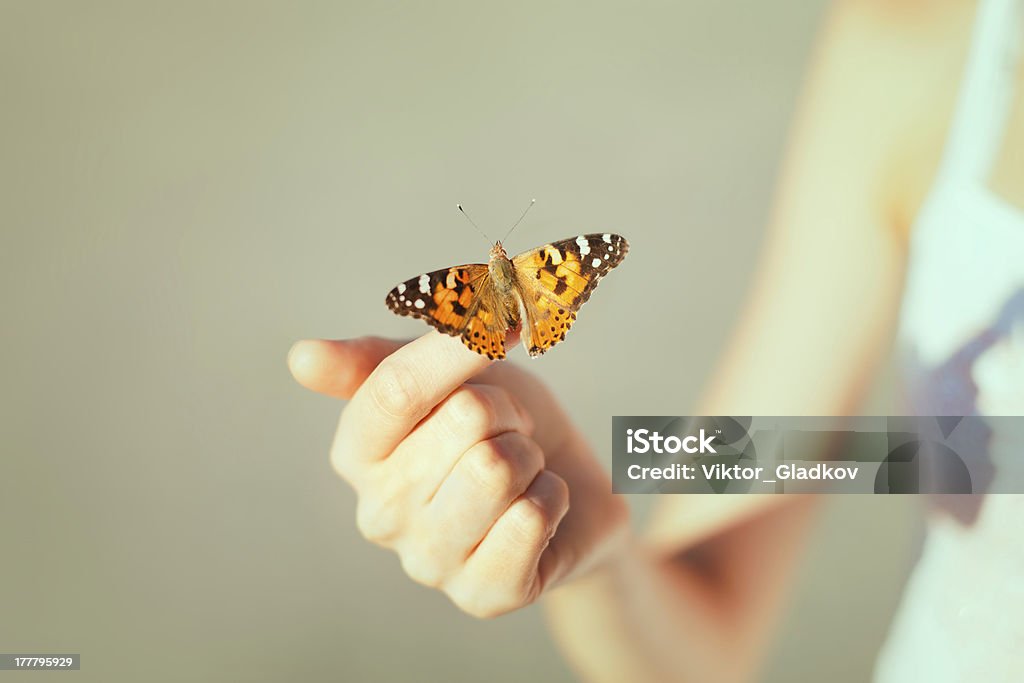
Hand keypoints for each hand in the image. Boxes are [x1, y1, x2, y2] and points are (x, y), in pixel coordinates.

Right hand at [288, 332, 628, 617]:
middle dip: (507, 413)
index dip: (457, 350)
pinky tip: (538, 510)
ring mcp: (427, 561)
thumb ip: (381, 360)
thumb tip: (301, 357)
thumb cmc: (501, 424)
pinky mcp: (482, 595)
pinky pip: (530, 517)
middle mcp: (379, 513)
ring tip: (520, 469)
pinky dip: (551, 498)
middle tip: (507, 431)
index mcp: (357, 452)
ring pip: (499, 468)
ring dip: (529, 456)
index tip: (503, 328)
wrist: (570, 487)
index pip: (395, 388)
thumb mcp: (448, 373)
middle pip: (466, 420)